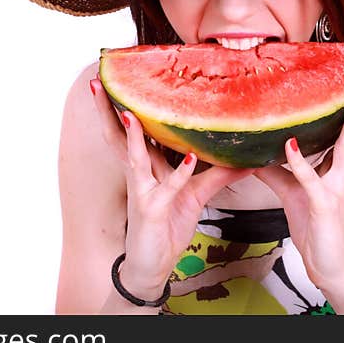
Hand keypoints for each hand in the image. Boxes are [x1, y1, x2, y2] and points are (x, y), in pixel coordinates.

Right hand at [89, 78, 252, 297]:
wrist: (153, 266)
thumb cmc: (167, 227)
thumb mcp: (196, 195)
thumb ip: (219, 174)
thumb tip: (245, 158)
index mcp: (146, 166)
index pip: (134, 129)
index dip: (126, 104)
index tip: (121, 76)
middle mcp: (140, 173)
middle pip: (119, 135)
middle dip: (106, 109)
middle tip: (98, 82)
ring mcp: (143, 191)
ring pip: (134, 157)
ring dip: (132, 135)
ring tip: (130, 111)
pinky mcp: (152, 211)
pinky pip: (167, 189)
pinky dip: (180, 174)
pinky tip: (192, 160)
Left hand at [253, 69, 343, 290]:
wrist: (332, 270)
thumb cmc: (317, 231)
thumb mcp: (294, 193)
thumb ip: (277, 169)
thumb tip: (253, 151)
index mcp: (342, 170)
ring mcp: (337, 190)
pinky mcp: (322, 206)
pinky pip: (310, 180)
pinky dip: (299, 162)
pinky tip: (290, 144)